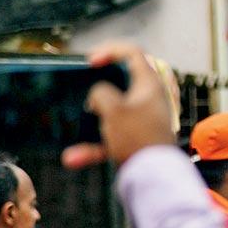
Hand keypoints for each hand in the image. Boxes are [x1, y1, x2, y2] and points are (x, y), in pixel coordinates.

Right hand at [62, 42, 176, 168]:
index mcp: (150, 84)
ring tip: (80, 122)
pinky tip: (73, 158)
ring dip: (93, 120)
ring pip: (114, 113)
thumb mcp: (113, 109)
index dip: (110, 50)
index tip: (90, 61)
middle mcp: (150, 100)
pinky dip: (94, 147)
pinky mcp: (138, 140)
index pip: (133, 53)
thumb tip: (98, 96)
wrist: (154, 177)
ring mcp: (144, 120)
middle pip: (124, 82)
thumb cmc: (138, 138)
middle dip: (101, 85)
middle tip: (85, 85)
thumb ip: (101, 94)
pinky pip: (112, 139)